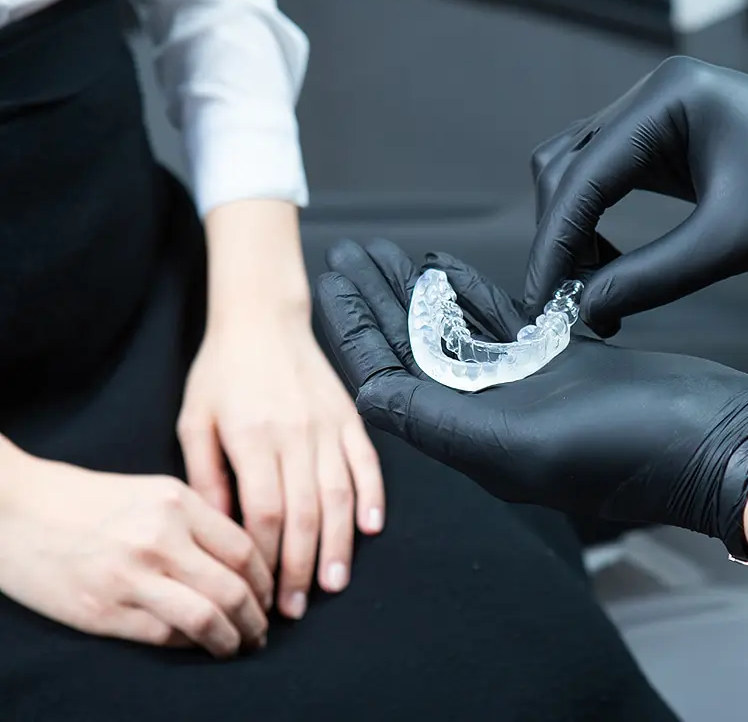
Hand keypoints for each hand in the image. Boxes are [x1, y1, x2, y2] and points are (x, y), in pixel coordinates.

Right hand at [0, 443, 271, 656]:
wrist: (18, 509)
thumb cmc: (90, 500)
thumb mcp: (153, 491)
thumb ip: (196, 520)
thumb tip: (241, 560)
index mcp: (177, 502)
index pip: (244, 549)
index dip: (266, 579)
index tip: (270, 594)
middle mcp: (161, 537)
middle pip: (234, 588)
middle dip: (258, 617)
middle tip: (263, 630)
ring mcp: (132, 575)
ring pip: (207, 619)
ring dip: (233, 640)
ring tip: (240, 646)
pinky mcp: (104, 610)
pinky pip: (166, 636)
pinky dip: (192, 645)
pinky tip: (199, 645)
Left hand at [177, 314, 384, 620]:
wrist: (262, 321)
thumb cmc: (221, 372)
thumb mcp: (195, 420)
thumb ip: (206, 476)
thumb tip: (221, 530)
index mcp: (253, 437)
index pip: (266, 514)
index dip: (267, 559)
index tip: (264, 590)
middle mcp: (296, 434)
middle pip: (306, 514)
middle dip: (302, 566)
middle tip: (298, 607)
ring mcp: (328, 425)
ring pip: (340, 496)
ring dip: (339, 545)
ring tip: (334, 583)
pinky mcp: (349, 417)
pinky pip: (367, 462)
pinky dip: (373, 497)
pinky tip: (371, 529)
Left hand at [315, 239, 747, 559]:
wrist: (714, 441)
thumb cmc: (627, 452)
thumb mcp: (519, 444)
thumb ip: (438, 423)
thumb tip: (370, 398)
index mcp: (467, 434)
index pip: (390, 375)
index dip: (356, 328)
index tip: (332, 281)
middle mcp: (485, 410)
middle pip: (412, 344)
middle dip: (377, 297)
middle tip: (348, 252)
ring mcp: (520, 383)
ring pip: (451, 326)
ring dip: (415, 288)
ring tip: (384, 250)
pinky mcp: (555, 359)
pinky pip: (498, 319)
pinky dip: (470, 291)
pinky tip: (444, 268)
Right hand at [525, 55, 747, 335]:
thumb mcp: (732, 240)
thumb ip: (652, 276)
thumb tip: (587, 308)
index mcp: (665, 101)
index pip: (580, 176)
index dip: (553, 243)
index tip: (539, 300)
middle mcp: (647, 98)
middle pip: (563, 169)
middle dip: (557, 237)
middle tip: (563, 301)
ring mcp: (650, 115)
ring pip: (573, 172)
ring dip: (569, 230)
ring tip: (586, 285)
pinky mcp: (657, 138)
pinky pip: (601, 179)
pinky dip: (592, 223)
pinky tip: (608, 262)